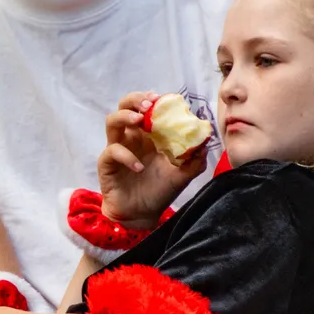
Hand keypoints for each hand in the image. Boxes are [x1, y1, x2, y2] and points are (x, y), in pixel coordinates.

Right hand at [98, 92, 206, 227]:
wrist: (143, 215)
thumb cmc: (160, 191)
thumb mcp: (183, 176)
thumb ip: (195, 160)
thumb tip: (206, 141)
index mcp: (149, 135)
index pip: (146, 107)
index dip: (151, 99)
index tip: (161, 98)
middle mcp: (132, 137)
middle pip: (124, 106)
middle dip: (135, 100)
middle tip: (148, 105)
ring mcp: (117, 148)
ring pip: (112, 121)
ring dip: (124, 116)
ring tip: (138, 120)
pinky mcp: (106, 163)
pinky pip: (112, 152)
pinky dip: (126, 156)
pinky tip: (139, 167)